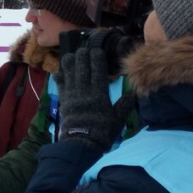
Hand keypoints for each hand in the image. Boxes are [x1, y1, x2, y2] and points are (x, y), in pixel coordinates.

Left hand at [56, 33, 135, 151]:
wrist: (81, 144)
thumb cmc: (102, 132)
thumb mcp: (118, 119)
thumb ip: (125, 104)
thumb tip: (135, 92)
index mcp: (99, 94)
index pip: (98, 71)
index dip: (96, 58)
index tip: (97, 50)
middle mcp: (84, 91)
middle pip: (82, 68)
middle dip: (82, 56)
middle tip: (83, 49)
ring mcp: (72, 95)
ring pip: (69, 74)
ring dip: (69, 63)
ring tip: (70, 55)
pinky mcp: (64, 101)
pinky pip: (60, 86)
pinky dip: (59, 78)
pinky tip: (58, 72)